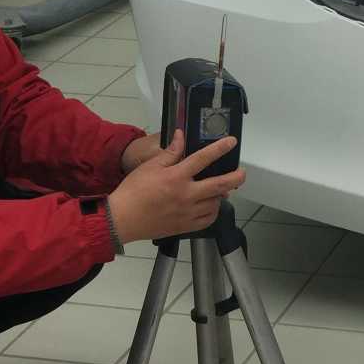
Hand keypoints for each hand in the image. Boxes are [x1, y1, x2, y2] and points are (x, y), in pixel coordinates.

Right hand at [109, 133, 245, 245]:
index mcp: (177, 177)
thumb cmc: (133, 191)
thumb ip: (170, 152)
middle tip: (242, 173)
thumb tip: (181, 137)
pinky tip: (210, 205)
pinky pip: (207, 219)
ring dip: (221, 194)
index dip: (220, 148)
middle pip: (219, 185)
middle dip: (235, 178)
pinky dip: (212, 211)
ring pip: (215, 203)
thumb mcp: (150, 166)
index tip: (231, 142)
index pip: (203, 159)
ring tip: (220, 188)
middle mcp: (186, 195)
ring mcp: (188, 212)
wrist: (122, 219)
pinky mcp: (185, 226)